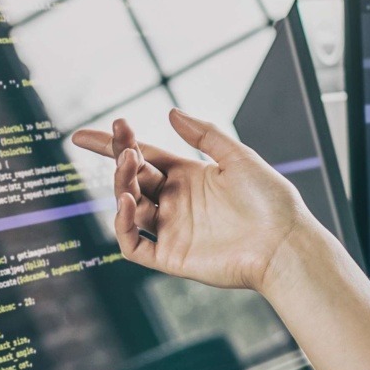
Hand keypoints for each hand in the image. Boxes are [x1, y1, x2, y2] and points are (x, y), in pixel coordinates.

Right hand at [69, 109, 317, 294]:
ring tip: (129, 162)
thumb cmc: (270, 200)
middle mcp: (176, 202)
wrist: (285, 243)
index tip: (84, 134)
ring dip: (122, 184)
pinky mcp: (170, 257)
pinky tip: (126, 200)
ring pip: (129, 207)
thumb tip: (170, 112)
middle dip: (120, 158)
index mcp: (190, 176)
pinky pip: (133, 244)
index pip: (144, 156)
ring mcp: (171, 230)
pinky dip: (122, 225)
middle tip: (122, 143)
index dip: (114, 144)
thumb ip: (205, 135)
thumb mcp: (239, 158)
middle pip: (134, 177)